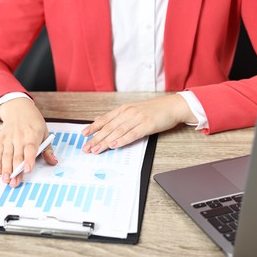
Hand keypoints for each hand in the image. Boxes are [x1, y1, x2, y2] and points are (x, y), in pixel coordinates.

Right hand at [0, 98, 57, 186]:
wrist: (17, 108)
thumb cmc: (33, 122)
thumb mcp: (44, 132)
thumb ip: (48, 149)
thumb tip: (53, 161)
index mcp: (33, 134)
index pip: (31, 148)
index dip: (29, 159)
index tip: (28, 169)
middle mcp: (20, 137)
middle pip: (17, 155)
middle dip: (15, 170)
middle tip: (14, 182)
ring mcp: (9, 138)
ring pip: (7, 156)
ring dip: (6, 169)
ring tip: (6, 180)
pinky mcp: (1, 140)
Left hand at [81, 94, 197, 153]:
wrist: (173, 106)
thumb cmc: (153, 110)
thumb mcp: (132, 110)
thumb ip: (116, 116)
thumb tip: (99, 119)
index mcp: (124, 109)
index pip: (105, 119)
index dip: (93, 127)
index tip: (83, 134)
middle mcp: (128, 113)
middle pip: (109, 127)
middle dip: (96, 138)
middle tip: (87, 148)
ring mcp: (138, 118)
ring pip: (118, 131)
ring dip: (106, 142)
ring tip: (96, 150)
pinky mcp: (147, 125)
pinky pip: (132, 134)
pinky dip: (122, 140)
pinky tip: (114, 145)